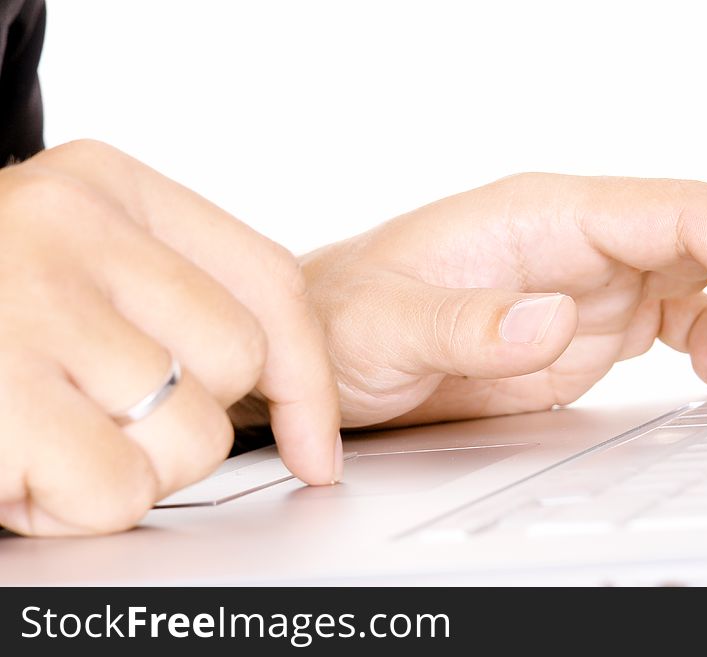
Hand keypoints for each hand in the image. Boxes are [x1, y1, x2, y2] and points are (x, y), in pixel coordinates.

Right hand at [0, 140, 339, 535]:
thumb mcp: (79, 259)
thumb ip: (173, 297)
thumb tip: (296, 410)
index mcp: (107, 186)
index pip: (269, 282)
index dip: (308, 377)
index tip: (316, 446)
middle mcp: (71, 228)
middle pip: (237, 364)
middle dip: (188, 420)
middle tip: (103, 411)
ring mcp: (29, 307)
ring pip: (190, 439)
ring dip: (132, 467)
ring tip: (53, 433)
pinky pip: (117, 492)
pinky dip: (76, 504)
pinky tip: (20, 464)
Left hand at [302, 174, 706, 427]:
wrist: (326, 347)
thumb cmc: (345, 317)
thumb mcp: (386, 325)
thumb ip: (465, 324)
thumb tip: (553, 318)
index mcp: (540, 216)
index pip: (678, 210)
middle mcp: (575, 238)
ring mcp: (587, 280)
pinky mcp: (586, 323)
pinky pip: (680, 314)